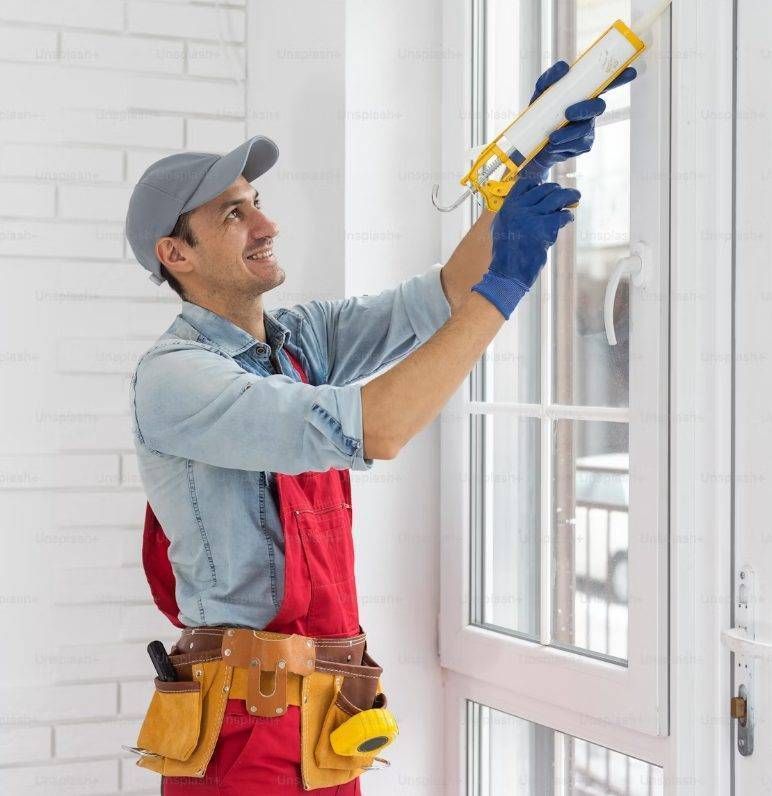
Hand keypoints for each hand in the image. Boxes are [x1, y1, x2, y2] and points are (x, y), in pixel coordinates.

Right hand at [471, 179, 578, 318]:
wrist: (508, 272)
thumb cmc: (505, 253)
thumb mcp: (502, 226)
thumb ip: (514, 211)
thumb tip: (531, 201)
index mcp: (508, 206)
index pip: (525, 183)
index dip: (538, 183)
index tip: (546, 186)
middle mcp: (519, 209)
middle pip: (544, 189)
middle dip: (557, 190)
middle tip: (564, 193)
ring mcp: (532, 218)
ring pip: (556, 198)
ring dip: (569, 195)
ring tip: (575, 197)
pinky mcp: (544, 229)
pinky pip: (561, 215)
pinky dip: (567, 216)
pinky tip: (568, 218)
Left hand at [518, 60, 636, 181]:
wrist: (530, 143)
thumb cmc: (539, 114)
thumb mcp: (540, 94)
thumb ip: (549, 78)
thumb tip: (564, 66)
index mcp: (583, 95)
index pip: (604, 84)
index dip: (618, 78)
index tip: (630, 72)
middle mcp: (589, 111)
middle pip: (598, 107)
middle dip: (586, 109)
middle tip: (568, 113)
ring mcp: (588, 129)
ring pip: (585, 129)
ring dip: (568, 133)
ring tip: (553, 136)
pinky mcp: (583, 146)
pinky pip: (578, 145)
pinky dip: (564, 144)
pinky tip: (553, 145)